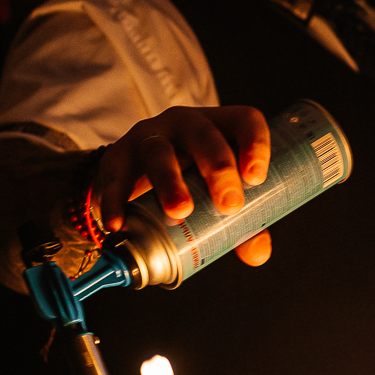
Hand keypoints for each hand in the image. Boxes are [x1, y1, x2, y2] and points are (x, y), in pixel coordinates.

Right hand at [96, 105, 273, 265]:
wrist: (133, 182)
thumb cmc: (191, 186)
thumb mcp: (218, 197)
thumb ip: (245, 225)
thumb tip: (258, 253)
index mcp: (220, 128)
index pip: (244, 121)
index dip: (255, 143)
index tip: (257, 178)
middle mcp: (185, 124)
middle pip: (204, 135)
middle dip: (219, 168)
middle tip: (229, 205)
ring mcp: (149, 137)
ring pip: (159, 151)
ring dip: (170, 181)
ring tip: (180, 211)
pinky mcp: (117, 156)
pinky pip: (116, 176)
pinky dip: (116, 200)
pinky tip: (119, 224)